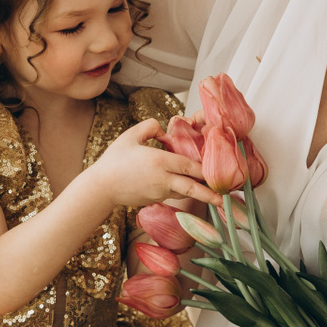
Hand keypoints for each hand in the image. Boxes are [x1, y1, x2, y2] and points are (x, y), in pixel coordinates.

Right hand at [81, 120, 221, 208]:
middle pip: (193, 187)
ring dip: (199, 193)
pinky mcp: (155, 200)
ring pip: (185, 192)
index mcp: (159, 161)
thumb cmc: (113, 161)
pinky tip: (190, 190)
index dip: (206, 170)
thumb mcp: (130, 136)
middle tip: (225, 198)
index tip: (220, 172)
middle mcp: (163, 180)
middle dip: (210, 194)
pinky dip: (184, 192)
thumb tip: (162, 131)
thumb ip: (149, 126)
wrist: (101, 188)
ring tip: (215, 197)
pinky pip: (174, 195)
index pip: (190, 166)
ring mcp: (159, 192)